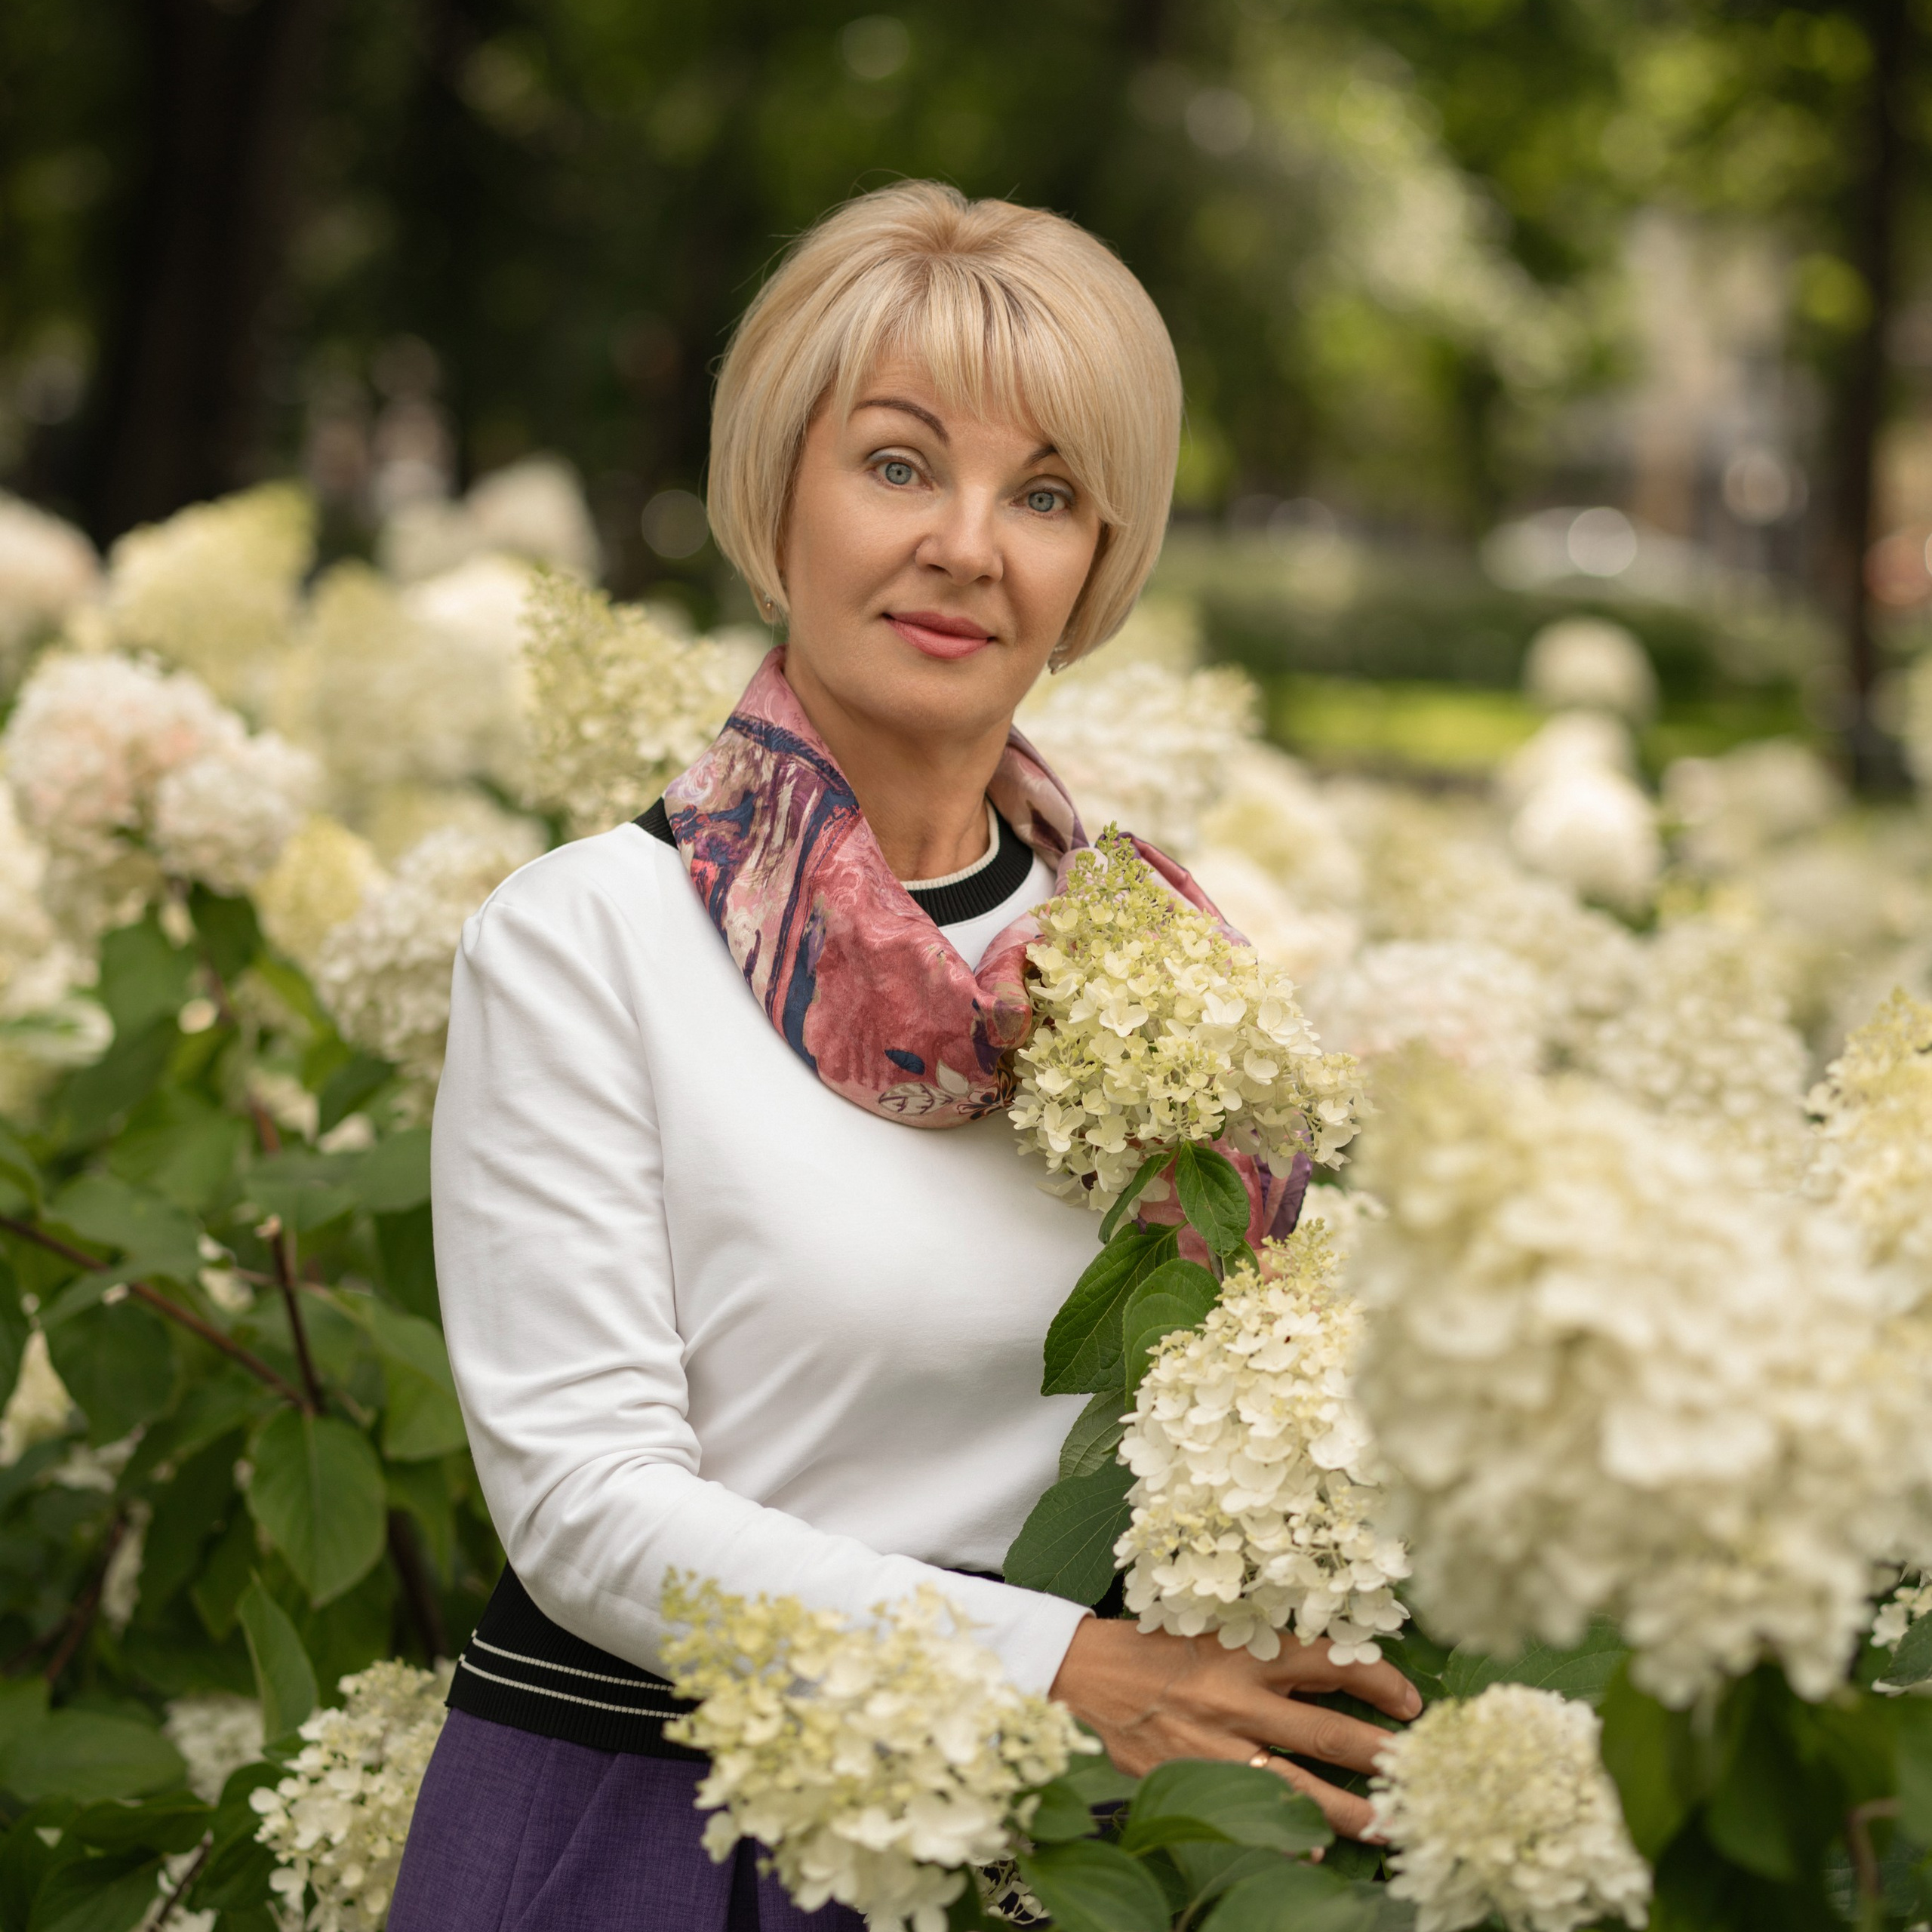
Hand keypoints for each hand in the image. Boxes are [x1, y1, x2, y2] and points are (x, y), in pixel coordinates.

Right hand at [1047, 1617, 1421, 1839]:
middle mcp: (1241, 1698)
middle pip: (1329, 1733)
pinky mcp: (1192, 1779)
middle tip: (1420, 1774)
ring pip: (1299, 1785)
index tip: (1412, 1702)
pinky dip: (1283, 1837)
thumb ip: (1267, 1643)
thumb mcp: (1215, 1625)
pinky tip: (1312, 1855)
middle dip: (1383, 1756)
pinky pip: (1248, 1814)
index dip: (1381, 1682)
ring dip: (1350, 1811)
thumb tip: (1334, 1661)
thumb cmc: (1157, 1644)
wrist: (1087, 1673)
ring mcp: (1218, 1745)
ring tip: (1389, 1826)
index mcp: (1249, 1650)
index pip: (1333, 1662)